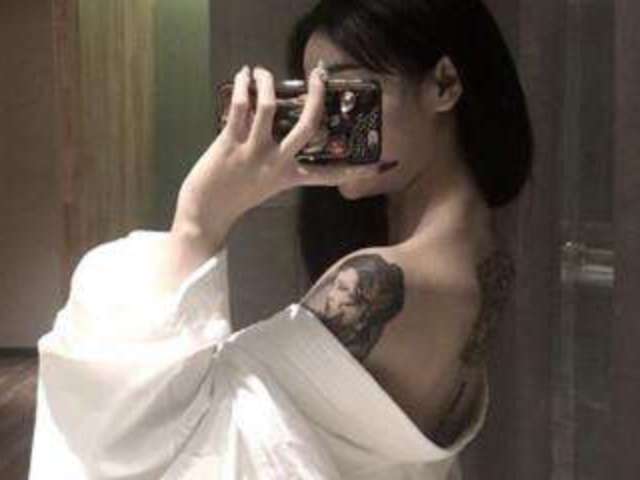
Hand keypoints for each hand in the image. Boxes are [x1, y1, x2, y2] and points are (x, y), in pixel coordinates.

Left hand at [173, 62, 387, 243]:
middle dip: (317, 96)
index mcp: (289, 177)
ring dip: (266, 81)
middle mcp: (276, 163)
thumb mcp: (265, 185)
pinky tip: (242, 76)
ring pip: (268, 106)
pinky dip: (242, 85)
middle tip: (318, 77)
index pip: (328, 175)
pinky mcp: (229, 142)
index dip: (354, 170)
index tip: (379, 165)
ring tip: (263, 71)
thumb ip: (277, 162)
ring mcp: (253, 151)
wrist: (205, 213)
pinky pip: (240, 106)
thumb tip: (278, 129)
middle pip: (307, 125)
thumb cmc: (234, 198)